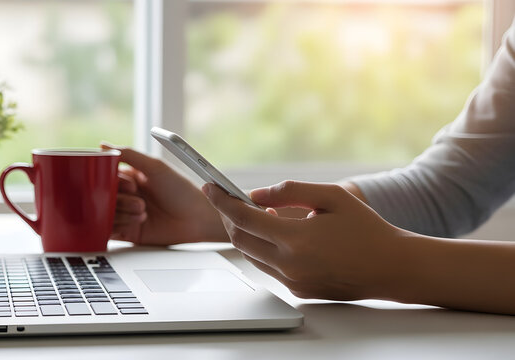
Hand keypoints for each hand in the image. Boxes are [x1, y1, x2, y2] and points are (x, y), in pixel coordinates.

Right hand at [102, 143, 227, 244]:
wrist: (197, 219)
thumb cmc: (182, 190)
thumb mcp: (155, 167)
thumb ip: (128, 154)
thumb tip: (102, 146)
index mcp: (131, 176)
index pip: (108, 176)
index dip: (116, 182)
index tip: (133, 186)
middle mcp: (127, 194)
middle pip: (105, 195)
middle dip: (121, 200)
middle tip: (141, 203)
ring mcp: (127, 213)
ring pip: (106, 213)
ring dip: (123, 214)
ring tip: (144, 214)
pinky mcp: (129, 232)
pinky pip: (109, 230)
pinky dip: (117, 227)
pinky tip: (134, 223)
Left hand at [202, 180, 408, 300]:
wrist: (393, 267)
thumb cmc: (366, 228)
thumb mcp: (332, 196)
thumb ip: (291, 191)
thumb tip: (255, 195)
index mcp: (297, 240)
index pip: (244, 219)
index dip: (223, 201)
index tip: (210, 187)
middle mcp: (291, 265)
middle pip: (240, 240)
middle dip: (228, 217)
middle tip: (228, 198)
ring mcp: (294, 282)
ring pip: (251, 256)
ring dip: (245, 234)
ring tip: (255, 213)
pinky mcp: (299, 291)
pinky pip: (269, 268)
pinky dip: (263, 248)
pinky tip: (274, 232)